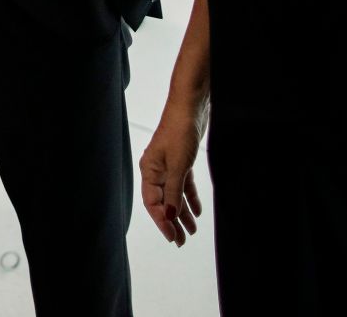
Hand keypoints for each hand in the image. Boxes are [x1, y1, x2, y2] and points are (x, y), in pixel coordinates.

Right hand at [139, 108, 204, 246]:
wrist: (191, 105)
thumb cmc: (180, 131)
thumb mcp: (178, 165)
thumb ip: (173, 192)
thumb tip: (169, 216)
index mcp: (149, 170)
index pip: (153, 203)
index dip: (162, 222)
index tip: (172, 237)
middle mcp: (156, 169)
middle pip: (163, 201)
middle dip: (172, 221)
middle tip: (182, 241)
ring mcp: (169, 165)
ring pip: (174, 194)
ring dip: (183, 212)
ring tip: (191, 230)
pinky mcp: (181, 160)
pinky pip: (183, 184)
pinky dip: (189, 197)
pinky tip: (197, 211)